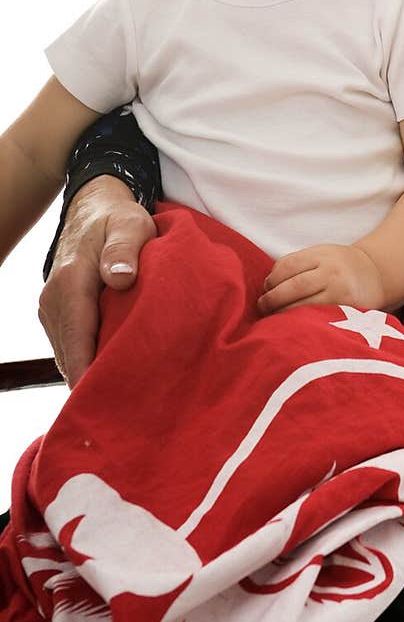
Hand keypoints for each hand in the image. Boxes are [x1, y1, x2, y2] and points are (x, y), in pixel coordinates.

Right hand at [38, 177, 155, 387]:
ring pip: (70, 355)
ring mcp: (53, 311)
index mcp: (71, 283)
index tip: (105, 404)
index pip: (77, 339)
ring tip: (123, 400)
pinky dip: (88, 362)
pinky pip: (71, 347)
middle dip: (94, 384)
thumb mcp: (131, 225)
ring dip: (91, 375)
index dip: (90, 375)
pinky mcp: (59, 316)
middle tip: (126, 411)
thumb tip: (120, 278)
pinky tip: (112, 377)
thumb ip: (125, 249)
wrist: (94, 209)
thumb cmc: (118, 220)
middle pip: (71, 356)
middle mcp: (54, 302)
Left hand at [257, 244, 384, 314]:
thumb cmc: (338, 265)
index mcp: (322, 255)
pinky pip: (318, 319)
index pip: (288, 266)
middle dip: (273, 299)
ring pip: (304, 306)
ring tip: (274, 318)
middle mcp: (332, 272)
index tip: (265, 288)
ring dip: (283, 314)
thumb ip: (295, 264)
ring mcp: (340, 293)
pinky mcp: (346, 312)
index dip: (272, 279)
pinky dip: (302, 323)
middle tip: (263, 306)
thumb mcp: (320, 254)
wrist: (375, 275)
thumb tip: (267, 285)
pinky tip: (294, 325)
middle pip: (294, 287)